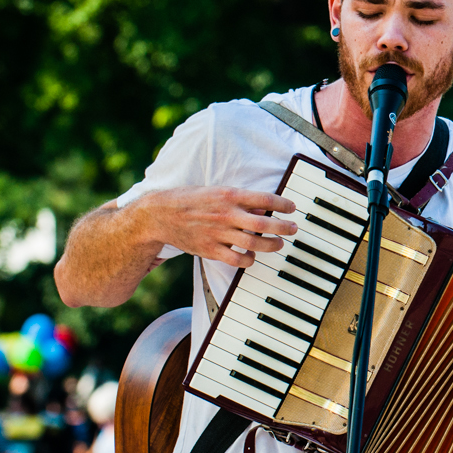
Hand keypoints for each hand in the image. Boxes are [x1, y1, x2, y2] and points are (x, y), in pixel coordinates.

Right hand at [138, 186, 296, 267]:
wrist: (158, 215)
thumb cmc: (190, 200)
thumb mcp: (216, 192)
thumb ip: (241, 201)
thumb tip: (265, 209)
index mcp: (228, 195)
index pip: (264, 198)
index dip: (283, 203)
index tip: (292, 208)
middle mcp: (225, 214)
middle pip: (264, 223)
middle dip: (284, 227)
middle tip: (293, 228)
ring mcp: (218, 233)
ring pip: (254, 243)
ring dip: (272, 245)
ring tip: (279, 243)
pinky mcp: (210, 250)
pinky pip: (237, 260)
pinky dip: (249, 260)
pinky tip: (253, 257)